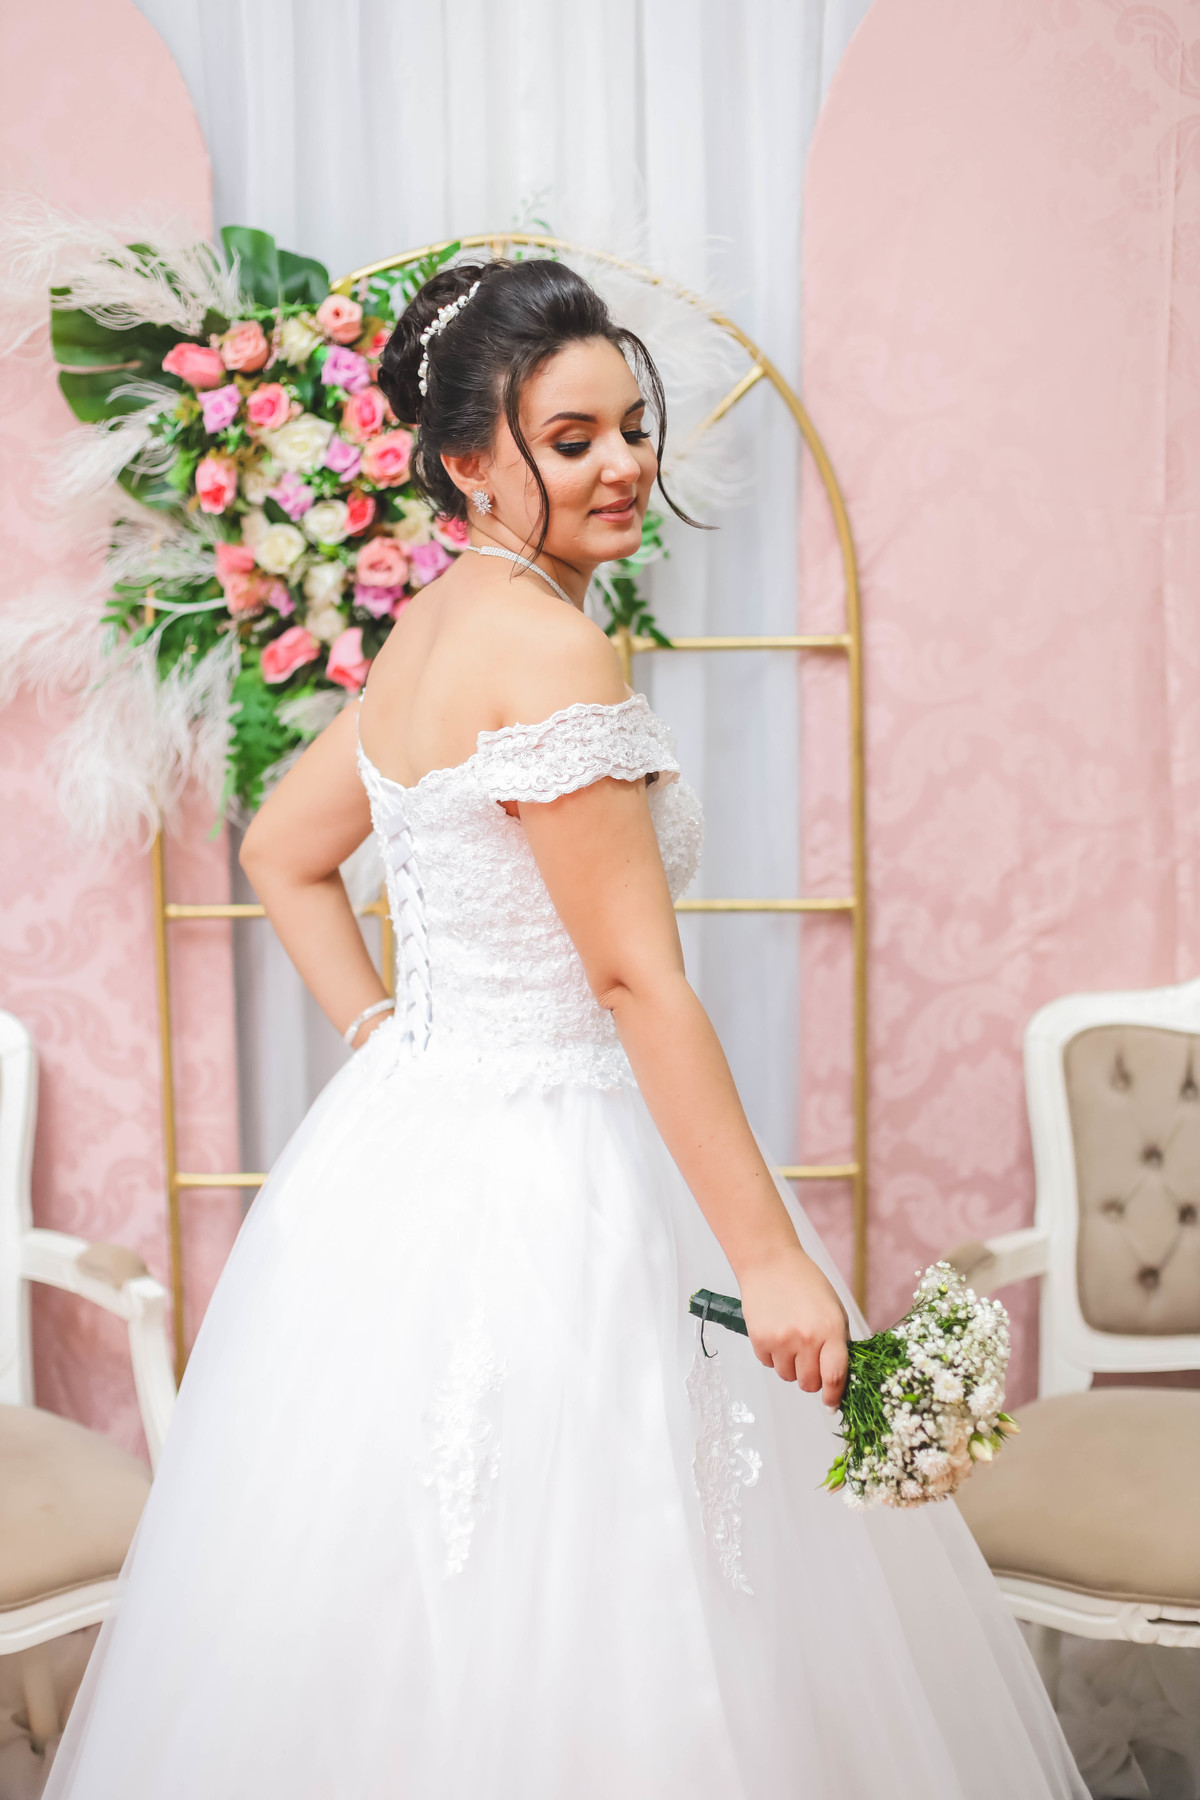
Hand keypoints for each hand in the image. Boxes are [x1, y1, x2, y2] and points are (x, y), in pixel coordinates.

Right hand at [738, 1247, 848, 1408]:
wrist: (770, 1262)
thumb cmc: (805, 1282)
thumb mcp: (833, 1308)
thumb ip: (838, 1341)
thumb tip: (838, 1375)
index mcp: (831, 1329)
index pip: (835, 1376)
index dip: (834, 1395)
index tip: (832, 1402)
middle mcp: (807, 1338)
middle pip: (809, 1384)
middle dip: (811, 1379)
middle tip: (809, 1362)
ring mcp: (781, 1340)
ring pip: (787, 1376)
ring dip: (791, 1366)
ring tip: (790, 1340)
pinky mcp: (760, 1340)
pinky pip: (769, 1364)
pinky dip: (773, 1355)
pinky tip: (776, 1332)